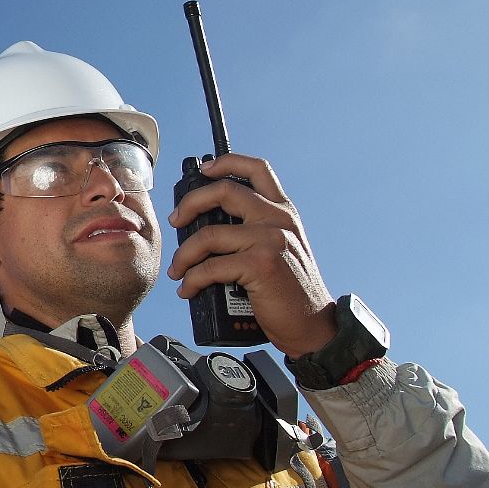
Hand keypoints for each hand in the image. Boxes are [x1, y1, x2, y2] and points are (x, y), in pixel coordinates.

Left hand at [166, 154, 337, 356]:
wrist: (312, 326)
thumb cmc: (288, 291)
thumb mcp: (280, 247)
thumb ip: (256, 228)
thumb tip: (206, 223)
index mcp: (283, 211)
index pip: (257, 168)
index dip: (226, 162)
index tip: (204, 169)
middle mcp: (278, 219)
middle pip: (223, 191)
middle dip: (189, 204)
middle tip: (175, 221)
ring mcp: (270, 240)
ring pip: (208, 235)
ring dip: (183, 255)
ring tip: (178, 270)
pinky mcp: (260, 264)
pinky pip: (210, 267)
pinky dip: (192, 280)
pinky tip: (188, 289)